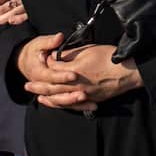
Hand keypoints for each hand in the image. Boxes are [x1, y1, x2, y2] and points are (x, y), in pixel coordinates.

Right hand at [17, 34, 90, 111]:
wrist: (24, 62)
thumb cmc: (33, 52)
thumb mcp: (39, 44)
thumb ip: (50, 42)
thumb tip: (59, 37)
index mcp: (39, 72)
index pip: (52, 76)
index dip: (63, 76)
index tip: (74, 75)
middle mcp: (44, 85)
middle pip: (58, 92)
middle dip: (71, 94)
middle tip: (84, 93)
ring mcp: (49, 92)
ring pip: (62, 101)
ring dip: (76, 102)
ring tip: (89, 102)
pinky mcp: (55, 95)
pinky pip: (66, 104)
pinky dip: (78, 106)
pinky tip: (91, 106)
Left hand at [29, 44, 143, 111]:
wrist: (128, 72)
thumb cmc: (110, 57)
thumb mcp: (88, 50)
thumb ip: (71, 54)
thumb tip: (57, 57)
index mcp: (74, 71)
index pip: (54, 69)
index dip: (46, 64)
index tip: (39, 60)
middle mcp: (77, 85)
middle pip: (53, 86)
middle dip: (38, 86)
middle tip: (27, 85)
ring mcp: (84, 95)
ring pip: (60, 99)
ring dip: (47, 97)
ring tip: (37, 96)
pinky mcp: (91, 100)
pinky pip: (72, 105)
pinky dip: (62, 104)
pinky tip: (57, 103)